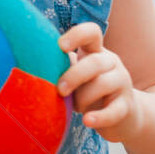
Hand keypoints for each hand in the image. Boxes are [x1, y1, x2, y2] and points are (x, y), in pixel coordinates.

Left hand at [56, 22, 143, 144]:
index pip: (92, 32)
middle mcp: (111, 63)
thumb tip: (28, 63)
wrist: (124, 116)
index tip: (60, 46)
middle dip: (74, 75)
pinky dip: (99, 117)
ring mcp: (122, 83)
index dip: (77, 35)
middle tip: (59, 90)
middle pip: (95, 61)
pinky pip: (114, 110)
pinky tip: (87, 121)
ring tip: (76, 108)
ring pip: (103, 84)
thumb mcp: (75, 76)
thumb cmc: (89, 92)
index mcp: (96, 52)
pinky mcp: (126, 106)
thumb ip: (60, 67)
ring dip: (83, 98)